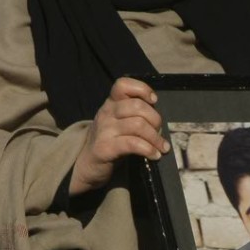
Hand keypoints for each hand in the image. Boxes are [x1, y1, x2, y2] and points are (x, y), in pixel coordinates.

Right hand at [70, 77, 170, 195]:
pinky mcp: (105, 148)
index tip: (154, 101)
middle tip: (159, 132)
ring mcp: (104, 130)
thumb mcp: (119, 122)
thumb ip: (134, 115)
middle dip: (155, 119)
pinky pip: (133, 144)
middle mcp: (106, 113)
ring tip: (161, 147)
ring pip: (138, 125)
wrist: (87, 165)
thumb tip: (158, 120)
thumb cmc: (110, 142)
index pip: (123, 85)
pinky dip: (148, 149)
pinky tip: (154, 155)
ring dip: (155, 138)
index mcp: (111, 103)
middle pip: (137, 106)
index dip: (142, 89)